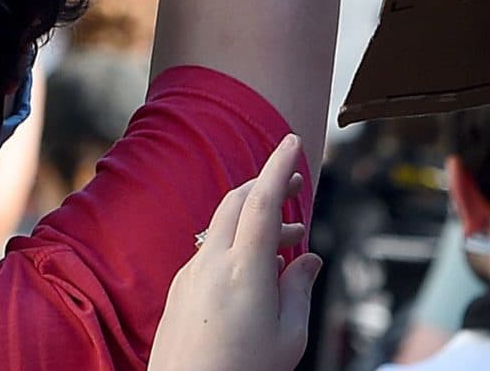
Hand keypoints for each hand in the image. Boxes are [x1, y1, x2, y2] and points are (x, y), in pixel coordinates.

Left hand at [150, 135, 319, 370]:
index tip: (292, 141)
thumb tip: (307, 257)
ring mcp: (192, 272)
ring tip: (292, 235)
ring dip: (256, 217)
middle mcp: (211, 262)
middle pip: (238, 202)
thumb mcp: (289, 334)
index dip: (278, 167)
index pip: (261, 202)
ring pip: (224, 224)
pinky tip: (260, 265)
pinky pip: (211, 248)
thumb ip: (299, 288)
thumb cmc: (243, 369)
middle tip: (297, 183)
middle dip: (267, 184)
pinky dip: (238, 242)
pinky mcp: (182, 286)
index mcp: (243, 269)